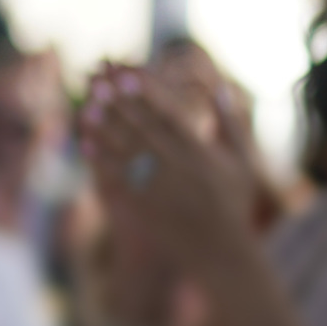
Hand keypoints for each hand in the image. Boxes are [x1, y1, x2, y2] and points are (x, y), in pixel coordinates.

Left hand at [83, 64, 259, 282]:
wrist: (221, 251)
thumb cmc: (233, 204)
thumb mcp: (241, 163)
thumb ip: (231, 125)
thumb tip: (222, 89)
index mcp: (201, 152)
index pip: (169, 115)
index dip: (146, 94)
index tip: (128, 75)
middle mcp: (178, 166)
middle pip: (142, 128)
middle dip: (119, 104)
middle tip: (96, 82)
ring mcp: (159, 186)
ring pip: (126, 150)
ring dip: (105, 128)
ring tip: (86, 109)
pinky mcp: (144, 205)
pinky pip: (117, 178)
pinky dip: (101, 160)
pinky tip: (85, 145)